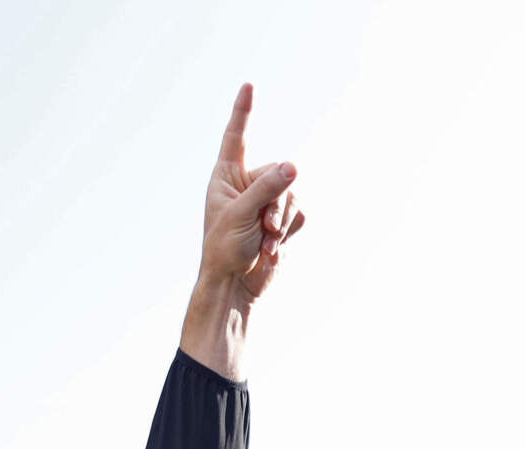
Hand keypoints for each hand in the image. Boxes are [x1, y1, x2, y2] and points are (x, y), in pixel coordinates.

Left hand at [196, 84, 302, 303]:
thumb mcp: (240, 214)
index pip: (237, 138)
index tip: (248, 86)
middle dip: (276, 201)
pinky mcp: (282, 220)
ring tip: (267, 240)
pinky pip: (299, 213)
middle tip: (264, 225)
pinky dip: (289, 231)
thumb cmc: (224, 249)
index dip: (243, 112)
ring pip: (293, 194)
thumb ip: (267, 188)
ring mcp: (266, 202)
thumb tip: (293, 166)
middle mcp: (247, 185)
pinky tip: (273, 248)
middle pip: (279, 173)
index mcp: (226, 178)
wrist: (234, 286)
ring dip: (283, 219)